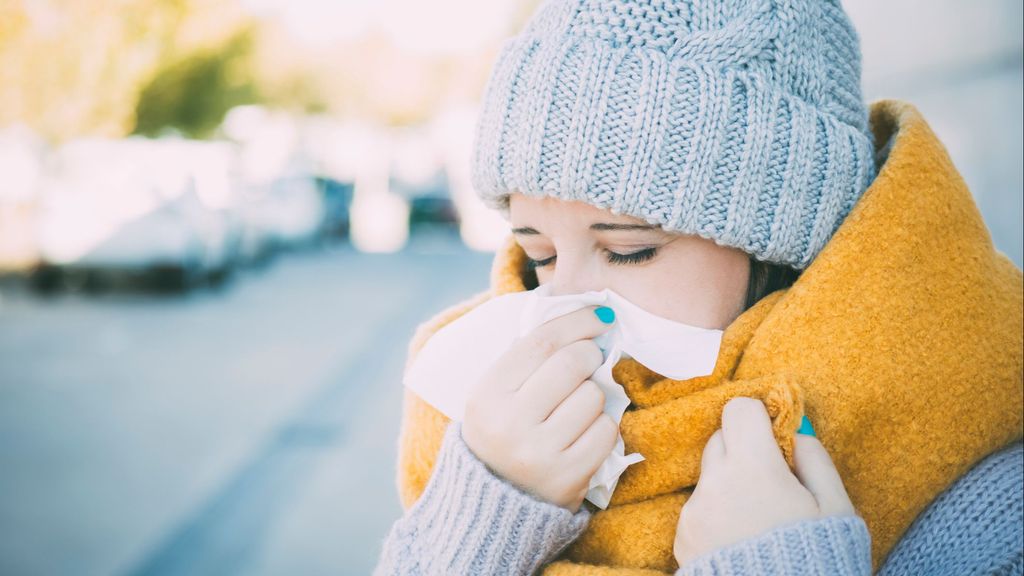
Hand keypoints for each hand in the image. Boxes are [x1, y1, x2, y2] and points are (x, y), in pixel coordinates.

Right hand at [462, 306, 619, 511]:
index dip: (576, 321)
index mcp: (486, 395)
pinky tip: (583, 433)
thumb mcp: (495, 394)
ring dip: (594, 395)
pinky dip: (602, 426)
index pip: (541, 341)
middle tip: (589, 360)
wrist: (494, 504)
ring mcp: (539, 453)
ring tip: (574, 409)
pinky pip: (606, 431)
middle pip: (572, 363)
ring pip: (593, 396)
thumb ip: (528, 358)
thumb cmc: (502, 434)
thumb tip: (584, 318)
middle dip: (590, 354)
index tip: (599, 315)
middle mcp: (510, 423)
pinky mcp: (568, 477)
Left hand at [674, 397, 855, 565]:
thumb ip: (815, 459)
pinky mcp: (682, 539)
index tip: (774, 438)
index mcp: (752, 467)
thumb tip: (796, 432)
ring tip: (759, 520)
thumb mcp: (836, 508)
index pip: (738, 409)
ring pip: (709, 476)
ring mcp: (693, 513)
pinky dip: (717, 514)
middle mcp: (714, 483)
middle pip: (720, 438)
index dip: (759, 418)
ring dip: (730, 484)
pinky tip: (742, 539)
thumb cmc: (818, 561)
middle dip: (744, 450)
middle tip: (772, 482)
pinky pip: (698, 508)